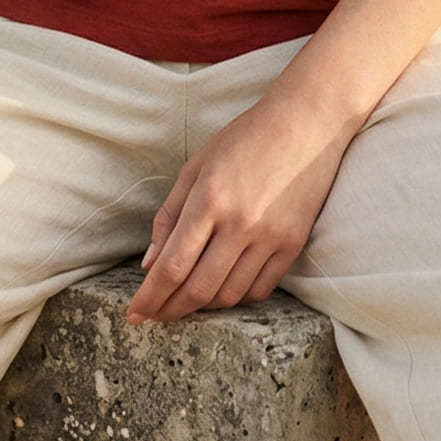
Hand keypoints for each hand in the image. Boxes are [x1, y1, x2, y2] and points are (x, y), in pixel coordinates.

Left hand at [125, 87, 357, 325]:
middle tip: (157, 316)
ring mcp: (270, 236)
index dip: (150, 297)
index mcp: (209, 200)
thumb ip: (170, 216)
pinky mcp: (293, 244)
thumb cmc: (244, 139)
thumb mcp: (196, 167)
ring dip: (203, 306)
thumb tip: (150, 265)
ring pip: (229, 295)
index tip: (135, 315)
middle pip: (198, 289)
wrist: (305, 124)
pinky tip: (223, 288)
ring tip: (187, 300)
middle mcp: (240, 223)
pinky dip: (237, 296)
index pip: (172, 266)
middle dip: (170, 310)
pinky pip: (260, 289)